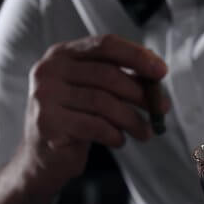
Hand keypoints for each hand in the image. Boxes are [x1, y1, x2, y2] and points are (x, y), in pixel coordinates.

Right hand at [23, 33, 169, 190]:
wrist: (42, 158)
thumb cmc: (74, 120)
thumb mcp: (94, 92)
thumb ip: (119, 77)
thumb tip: (156, 72)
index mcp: (62, 54)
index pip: (105, 45)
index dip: (137, 56)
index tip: (161, 71)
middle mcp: (49, 70)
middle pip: (107, 74)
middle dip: (140, 93)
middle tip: (161, 108)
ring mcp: (45, 96)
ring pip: (103, 102)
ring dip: (132, 119)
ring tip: (145, 132)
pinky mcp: (48, 123)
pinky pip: (94, 126)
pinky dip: (114, 134)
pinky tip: (119, 140)